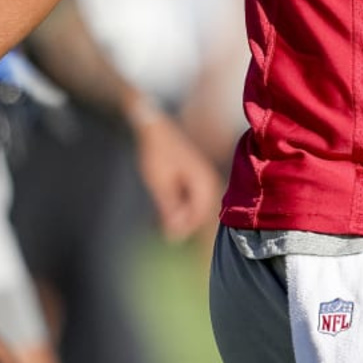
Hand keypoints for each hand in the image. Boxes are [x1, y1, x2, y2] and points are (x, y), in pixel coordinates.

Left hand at [131, 108, 222, 240]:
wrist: (154, 128)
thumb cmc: (158, 153)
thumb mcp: (160, 184)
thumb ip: (170, 209)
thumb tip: (175, 234)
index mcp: (204, 183)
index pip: (200, 215)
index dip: (185, 228)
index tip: (167, 235)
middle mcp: (207, 181)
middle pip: (199, 212)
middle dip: (182, 223)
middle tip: (162, 230)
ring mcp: (201, 178)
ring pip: (194, 206)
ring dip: (179, 215)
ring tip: (161, 221)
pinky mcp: (192, 177)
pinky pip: (189, 198)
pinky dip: (178, 206)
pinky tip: (163, 210)